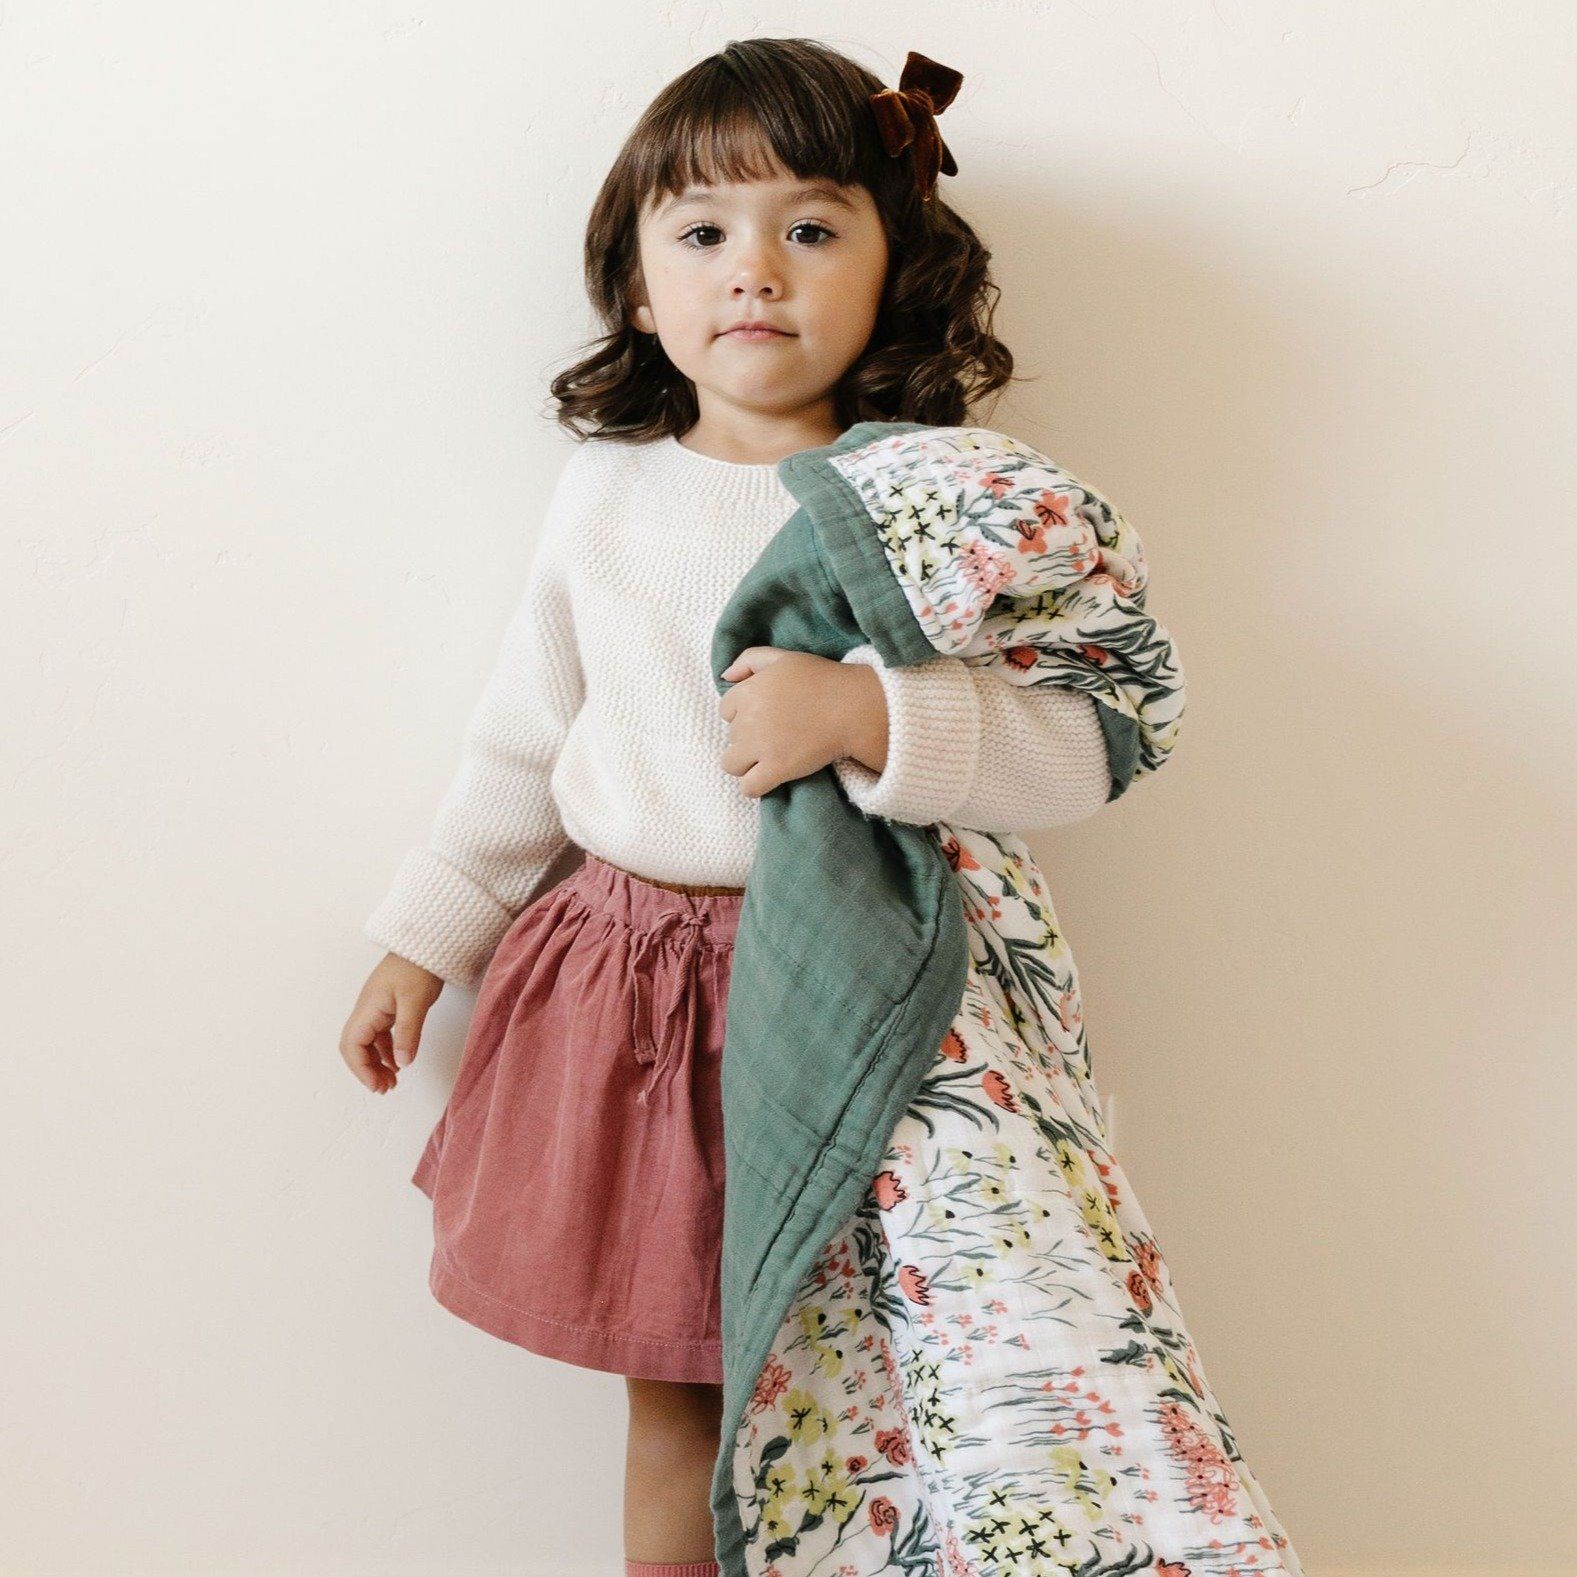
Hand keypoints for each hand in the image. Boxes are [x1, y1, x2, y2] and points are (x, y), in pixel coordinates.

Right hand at [339, 952, 443, 1092]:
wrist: (427, 943)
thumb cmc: (419, 967)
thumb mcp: (416, 1001)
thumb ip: (408, 1033)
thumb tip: (402, 1062)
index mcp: (368, 1008)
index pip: (352, 1045)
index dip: (361, 1069)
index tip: (377, 1085)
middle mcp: (367, 1009)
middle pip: (355, 1047)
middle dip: (366, 1070)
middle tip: (385, 1088)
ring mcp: (376, 1008)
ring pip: (367, 1042)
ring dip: (376, 1063)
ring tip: (393, 1081)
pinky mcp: (387, 1007)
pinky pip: (380, 1034)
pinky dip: (386, 1051)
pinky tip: (399, 1061)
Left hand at [718, 645, 888, 797]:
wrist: (852, 708)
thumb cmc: (821, 679)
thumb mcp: (784, 657)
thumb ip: (749, 660)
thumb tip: (726, 675)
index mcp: (748, 691)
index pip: (726, 710)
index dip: (743, 714)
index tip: (764, 716)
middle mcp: (748, 719)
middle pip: (731, 737)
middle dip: (748, 737)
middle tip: (775, 735)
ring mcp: (761, 746)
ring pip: (731, 764)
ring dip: (745, 763)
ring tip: (767, 759)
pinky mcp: (777, 769)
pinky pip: (748, 787)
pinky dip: (754, 786)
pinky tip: (768, 778)